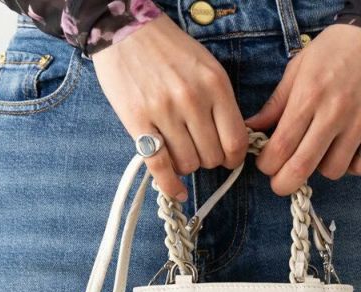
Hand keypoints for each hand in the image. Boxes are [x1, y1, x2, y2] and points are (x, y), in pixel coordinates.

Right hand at [91, 13, 249, 201]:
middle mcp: (192, 99)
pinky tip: (178, 192)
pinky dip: (171, 185)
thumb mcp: (206, 68)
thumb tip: (232, 144)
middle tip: (199, 149)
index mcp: (215, 84)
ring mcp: (164, 111)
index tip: (228, 159)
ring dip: (187, 166)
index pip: (236, 141)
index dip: (234, 157)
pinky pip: (159, 166)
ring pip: (188, 164)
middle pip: (212, 157)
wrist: (124, 30)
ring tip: (179, 151)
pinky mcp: (138, 121)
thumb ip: (221, 104)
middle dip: (208, 160)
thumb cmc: (169, 51)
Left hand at [244, 25, 360, 194]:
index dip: (267, 165)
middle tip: (282, 183)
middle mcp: (334, 112)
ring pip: (333, 171)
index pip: (280, 147)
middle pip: (302, 167)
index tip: (266, 164)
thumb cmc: (336, 50)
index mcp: (308, 96)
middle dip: (284, 184)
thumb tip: (251, 128)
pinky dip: (352, 167)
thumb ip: (276, 104)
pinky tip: (347, 152)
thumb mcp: (299, 68)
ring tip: (321, 152)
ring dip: (321, 169)